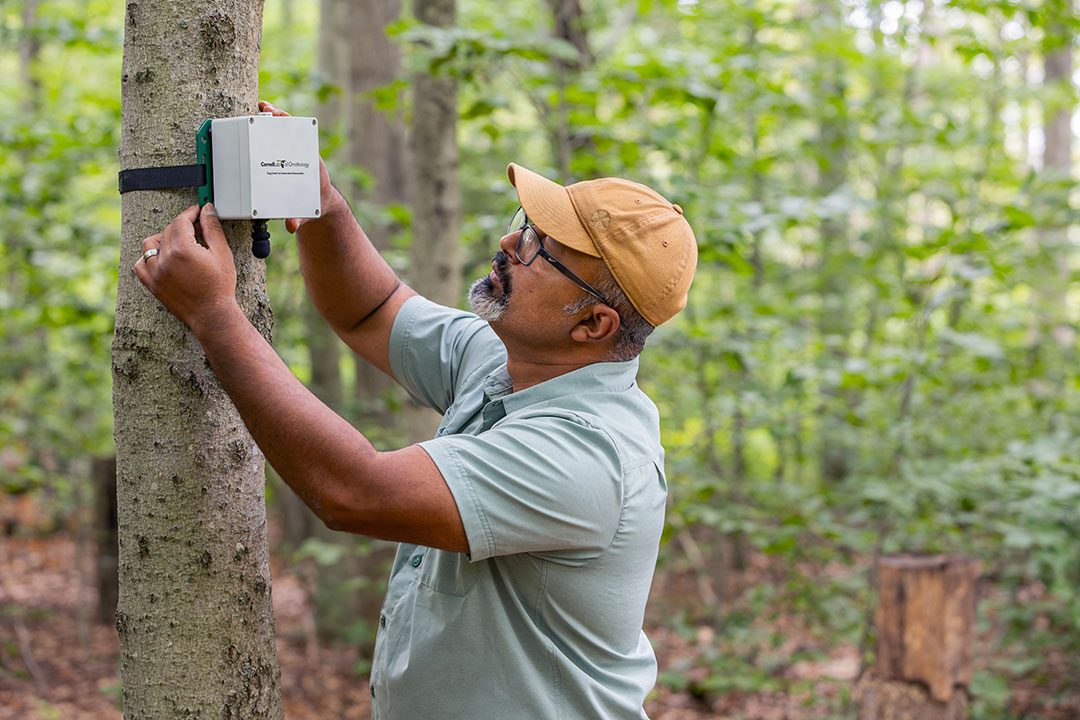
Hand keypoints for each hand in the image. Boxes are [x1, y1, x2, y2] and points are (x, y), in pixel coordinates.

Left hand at [133, 204, 238, 334]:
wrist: (212, 314)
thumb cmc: (219, 287)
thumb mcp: (222, 253)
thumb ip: (212, 229)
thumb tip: (206, 210)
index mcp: (182, 249)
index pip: (181, 220)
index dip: (191, 213)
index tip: (198, 211)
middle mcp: (165, 259)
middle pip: (167, 230)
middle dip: (181, 225)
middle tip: (196, 229)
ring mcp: (155, 272)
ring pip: (150, 244)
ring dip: (162, 238)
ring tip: (178, 243)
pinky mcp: (152, 284)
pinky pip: (140, 264)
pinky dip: (147, 258)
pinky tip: (161, 258)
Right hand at [258, 100, 342, 232]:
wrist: (319, 204)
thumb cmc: (312, 205)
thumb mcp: (306, 212)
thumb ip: (298, 218)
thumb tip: (290, 225)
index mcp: (310, 165)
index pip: (302, 141)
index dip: (292, 129)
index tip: (282, 120)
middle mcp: (304, 155)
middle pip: (293, 132)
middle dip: (280, 119)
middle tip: (266, 111)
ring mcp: (296, 153)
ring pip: (286, 132)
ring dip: (274, 119)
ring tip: (262, 108)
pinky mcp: (288, 156)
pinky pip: (280, 138)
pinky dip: (271, 128)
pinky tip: (260, 119)